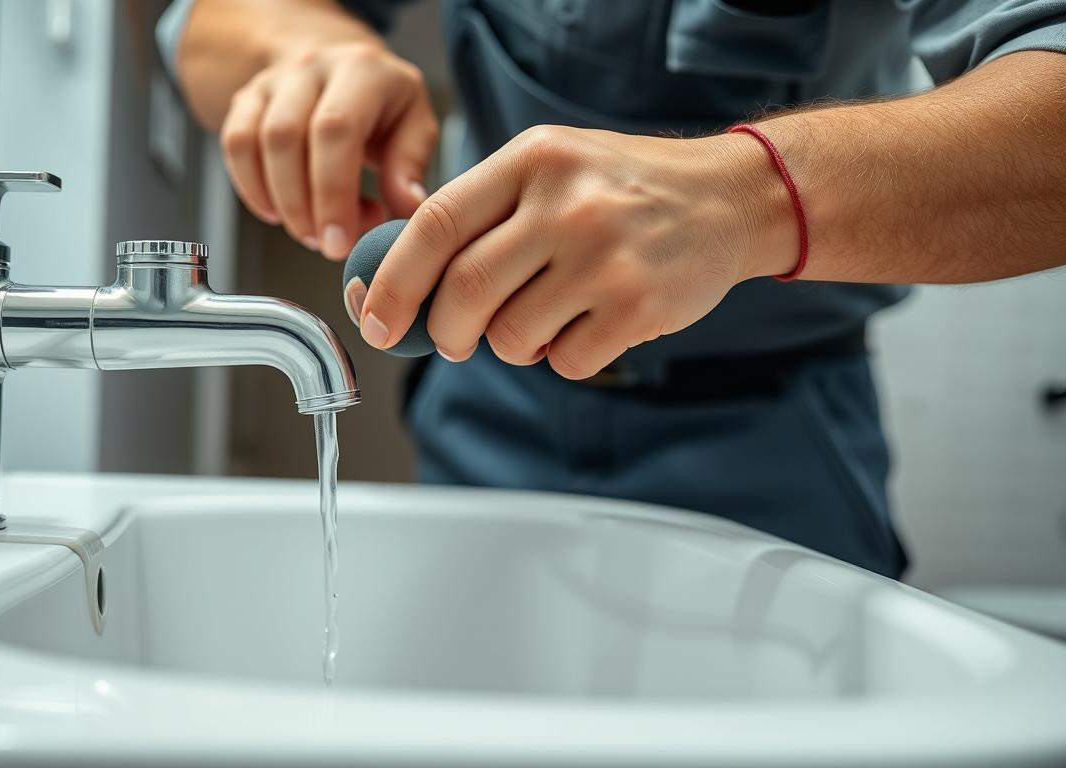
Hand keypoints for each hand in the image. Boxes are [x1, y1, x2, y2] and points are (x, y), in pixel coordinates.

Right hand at [219, 41, 438, 259]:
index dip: (333, 192)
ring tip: (307, 231)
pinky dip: (250, 188)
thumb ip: (409, 167)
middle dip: (301, 205)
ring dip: (278, 201)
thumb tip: (404, 208)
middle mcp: (313, 67)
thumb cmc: (384, 108)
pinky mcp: (247, 98)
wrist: (343, 71)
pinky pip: (234, 144)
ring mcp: (275, 80)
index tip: (339, 242)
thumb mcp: (414, 127)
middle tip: (323, 244)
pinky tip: (276, 213)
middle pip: (287, 136)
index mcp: (362, 70)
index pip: (336, 129)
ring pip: (255, 142)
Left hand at [352, 125, 797, 378]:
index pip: (436, 224)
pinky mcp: (637, 306)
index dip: (393, 281)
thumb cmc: (620, 189)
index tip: (376, 321)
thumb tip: (394, 284)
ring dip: (511, 345)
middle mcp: (567, 204)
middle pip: (464, 291)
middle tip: (453, 339)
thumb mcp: (548, 168)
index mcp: (532, 160)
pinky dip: (560, 357)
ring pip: (510, 336)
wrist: (728, 198)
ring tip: (543, 316)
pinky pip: (562, 361)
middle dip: (445, 331)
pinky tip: (588, 324)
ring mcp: (605, 256)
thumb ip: (480, 213)